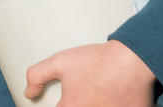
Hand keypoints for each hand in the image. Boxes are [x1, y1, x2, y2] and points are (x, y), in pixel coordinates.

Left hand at [24, 40, 155, 105]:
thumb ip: (37, 76)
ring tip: (99, 94)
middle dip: (78, 103)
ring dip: (95, 103)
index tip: (66, 99)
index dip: (61, 104)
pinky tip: (112, 98)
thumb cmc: (97, 61)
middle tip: (84, 93)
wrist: (133, 61)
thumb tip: (29, 92)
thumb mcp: (60, 62)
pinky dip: (113, 105)